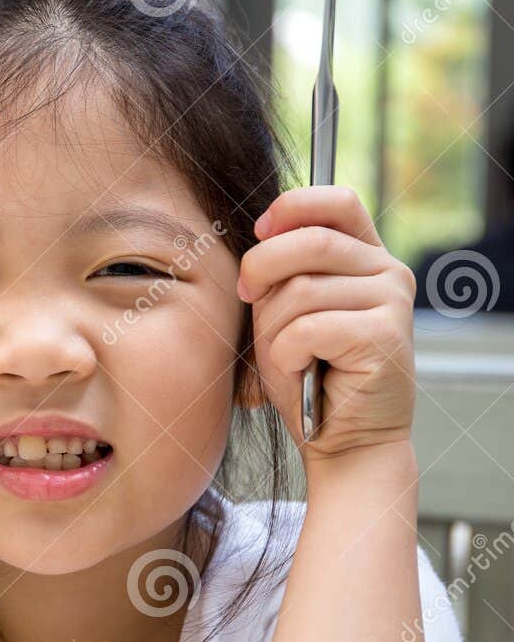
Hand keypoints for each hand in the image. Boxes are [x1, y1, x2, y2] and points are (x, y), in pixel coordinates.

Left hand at [238, 186, 416, 465]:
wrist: (344, 439)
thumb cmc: (308, 375)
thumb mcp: (284, 313)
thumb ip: (281, 274)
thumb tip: (260, 237)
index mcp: (364, 256)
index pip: (336, 202)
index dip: (292, 207)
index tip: (259, 232)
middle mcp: (386, 270)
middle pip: (307, 242)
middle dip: (260, 272)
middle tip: (249, 302)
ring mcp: (392, 301)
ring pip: (301, 291)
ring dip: (273, 330)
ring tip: (287, 358)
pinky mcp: (386, 335)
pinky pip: (308, 329)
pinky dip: (286, 356)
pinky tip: (300, 372)